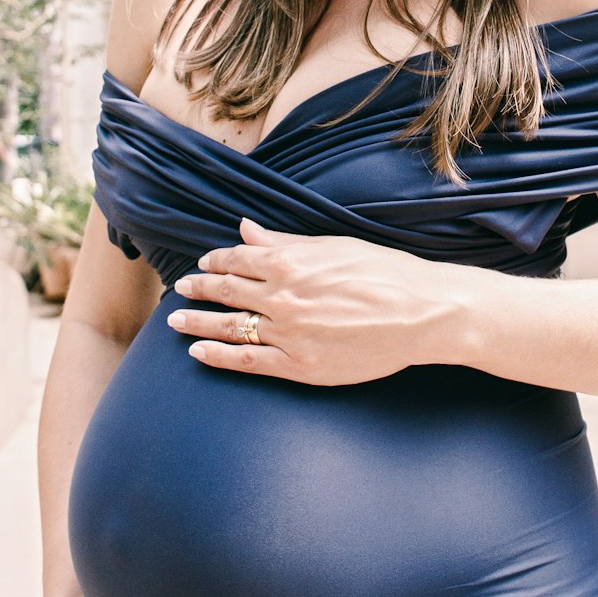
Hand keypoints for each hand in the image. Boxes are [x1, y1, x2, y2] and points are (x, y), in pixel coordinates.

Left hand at [166, 217, 456, 386]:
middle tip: (180, 290)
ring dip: (197, 323)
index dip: (216, 260)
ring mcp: (288, 334)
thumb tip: (246, 230)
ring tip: (175, 322)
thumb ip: (285, 242)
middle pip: (226, 292)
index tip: (205, 262)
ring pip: (228, 327)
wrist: (421, 313)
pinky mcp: (300, 366)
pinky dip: (218, 357)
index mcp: (290, 262)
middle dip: (198, 289)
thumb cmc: (384, 273)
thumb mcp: (332, 247)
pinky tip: (198, 354)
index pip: (238, 259)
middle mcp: (282, 297)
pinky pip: (247, 361)